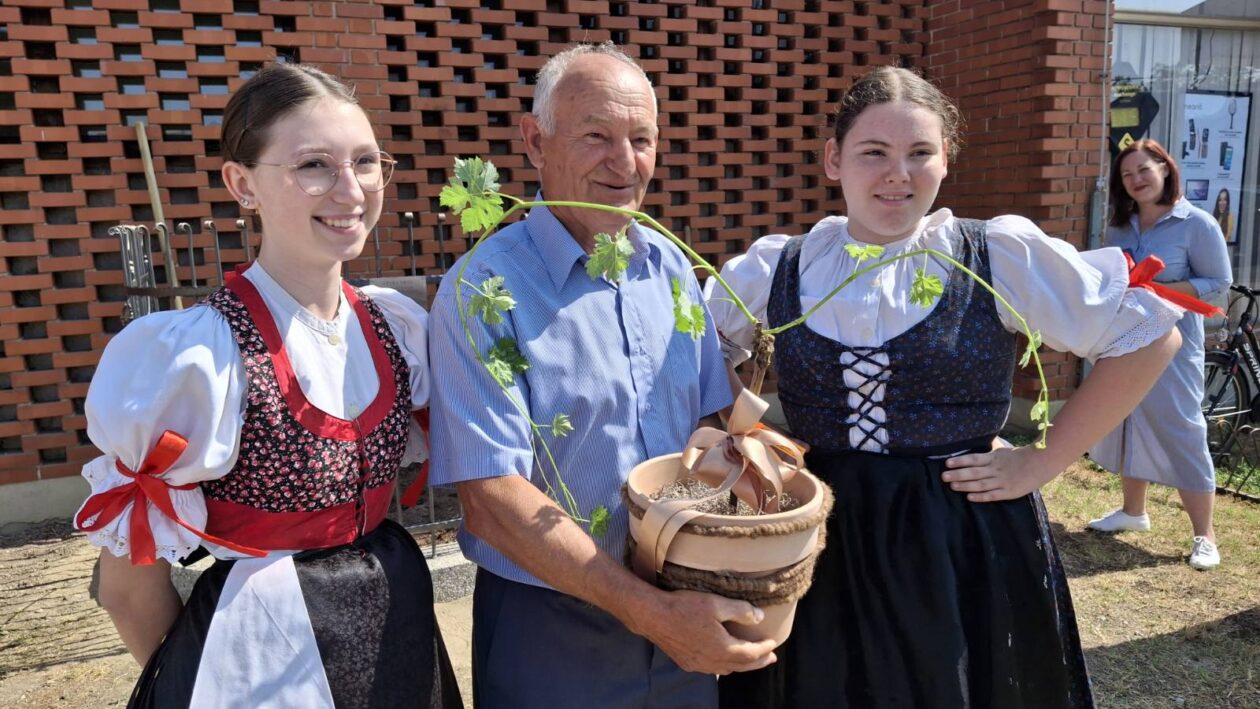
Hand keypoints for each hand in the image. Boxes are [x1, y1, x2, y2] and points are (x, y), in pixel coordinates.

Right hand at [631, 589, 777, 674]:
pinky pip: (711, 668)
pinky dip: (724, 665)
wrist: (654, 616)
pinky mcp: (686, 662)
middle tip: (770, 658)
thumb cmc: (684, 607)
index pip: (750, 653)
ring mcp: (698, 664)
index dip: (764, 649)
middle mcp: (712, 661)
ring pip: (726, 669)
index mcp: (723, 648)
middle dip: (758, 662)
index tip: (773, 643)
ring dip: (741, 665)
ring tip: (749, 659)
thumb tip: (760, 617)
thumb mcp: (716, 604)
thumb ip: (741, 611)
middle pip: (741, 665)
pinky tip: (722, 658)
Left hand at [941, 446, 1060, 502]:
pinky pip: (992, 495)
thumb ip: (989, 454)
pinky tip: (969, 498)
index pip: (974, 459)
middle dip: (958, 474)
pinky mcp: (1008, 492)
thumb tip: (974, 453)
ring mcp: (1002, 481)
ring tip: (952, 486)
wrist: (1041, 463)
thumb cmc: (1019, 457)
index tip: (947, 463)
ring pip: (981, 484)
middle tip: (943, 476)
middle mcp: (996, 469)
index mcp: (994, 458)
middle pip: (974, 472)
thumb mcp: (1003, 451)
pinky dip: (981, 497)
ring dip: (965, 485)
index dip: (960, 461)